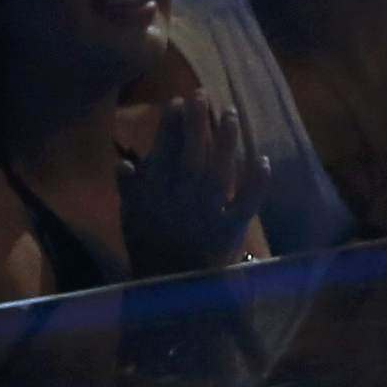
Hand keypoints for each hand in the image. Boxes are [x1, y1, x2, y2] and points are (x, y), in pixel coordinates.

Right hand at [124, 94, 261, 271]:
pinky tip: (262, 160)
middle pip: (190, 155)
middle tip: (203, 95)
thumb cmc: (151, 250)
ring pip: (217, 171)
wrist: (168, 292)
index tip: (177, 102)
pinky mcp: (230, 229)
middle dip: (196, 124)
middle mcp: (179, 199)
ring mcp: (206, 212)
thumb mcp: (131, 219)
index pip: (162, 153)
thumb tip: (124, 161)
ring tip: (230, 113)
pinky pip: (245, 203)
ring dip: (224, 141)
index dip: (169, 126)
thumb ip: (130, 189)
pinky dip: (255, 182)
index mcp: (154, 195)